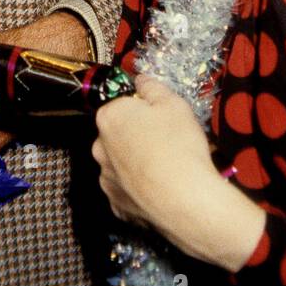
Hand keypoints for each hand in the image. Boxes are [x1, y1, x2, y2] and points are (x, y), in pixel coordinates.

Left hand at [92, 74, 265, 271]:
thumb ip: (152, 86)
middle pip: (118, 134)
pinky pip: (126, 190)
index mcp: (109, 118)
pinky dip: (138, 189)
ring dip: (136, 163)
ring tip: (165, 168)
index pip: (120, 105)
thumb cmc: (179, 145)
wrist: (186, 200)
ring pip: (120, 163)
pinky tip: (158, 188)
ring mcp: (106, 179)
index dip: (142, 109)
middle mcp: (99, 148)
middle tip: (165, 142)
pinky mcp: (117, 205)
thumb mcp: (173, 103)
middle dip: (136, 135)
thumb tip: (140, 80)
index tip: (160, 117)